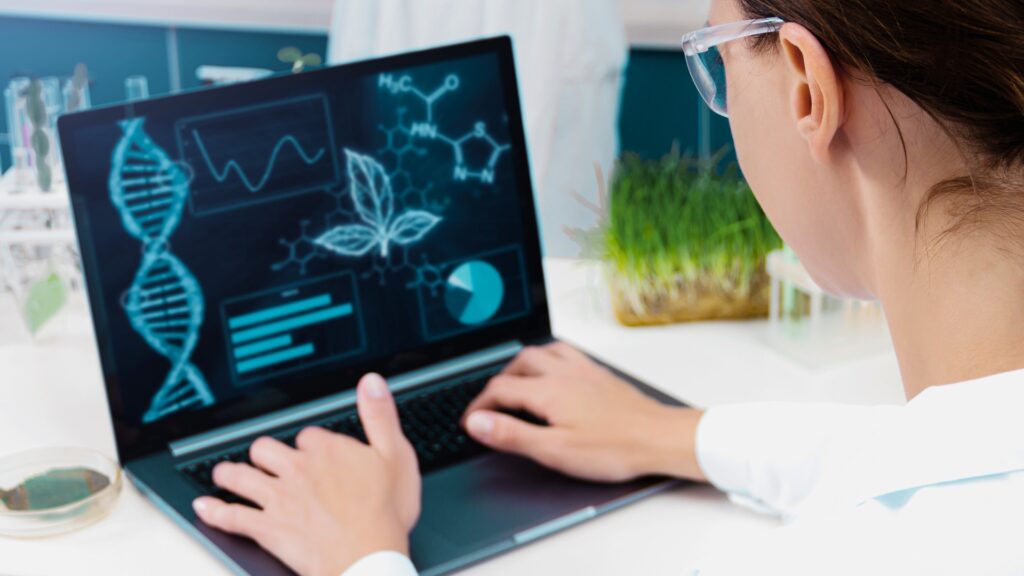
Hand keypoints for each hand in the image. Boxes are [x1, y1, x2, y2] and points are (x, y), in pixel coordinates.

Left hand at [192, 373, 419, 575]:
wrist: (368, 558)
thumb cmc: (385, 513)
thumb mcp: (395, 456)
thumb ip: (379, 415)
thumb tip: (371, 382)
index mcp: (327, 450)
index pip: (308, 435)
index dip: (310, 444)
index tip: (314, 452)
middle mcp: (297, 469)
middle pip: (266, 449)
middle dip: (263, 454)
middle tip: (262, 460)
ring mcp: (278, 498)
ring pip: (241, 477)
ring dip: (229, 474)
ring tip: (223, 473)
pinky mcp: (267, 528)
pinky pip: (231, 516)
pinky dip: (215, 511)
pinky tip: (205, 507)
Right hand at [463, 342, 705, 482]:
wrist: (658, 438)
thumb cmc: (613, 447)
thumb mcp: (554, 450)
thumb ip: (512, 434)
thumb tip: (477, 422)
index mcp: (548, 391)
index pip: (499, 390)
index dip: (477, 406)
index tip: (470, 421)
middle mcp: (564, 373)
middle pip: (518, 364)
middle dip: (497, 381)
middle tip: (489, 402)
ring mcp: (584, 370)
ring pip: (543, 351)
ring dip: (522, 364)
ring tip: (516, 380)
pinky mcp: (600, 374)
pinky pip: (567, 352)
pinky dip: (550, 357)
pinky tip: (556, 371)